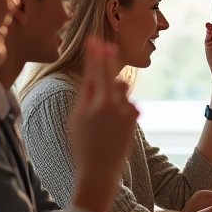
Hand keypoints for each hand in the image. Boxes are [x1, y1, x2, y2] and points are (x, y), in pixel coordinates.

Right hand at [70, 39, 139, 211]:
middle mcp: (112, 105)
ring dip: (114, 89)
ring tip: (104, 109)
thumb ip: (85, 96)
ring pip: (121, 88)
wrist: (100, 170)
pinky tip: (114, 123)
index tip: (93, 41)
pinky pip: (128, 103)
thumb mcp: (77, 119)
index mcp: (95, 103)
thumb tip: (91, 78)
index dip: (94, 56)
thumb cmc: (83, 145)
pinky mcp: (134, 118)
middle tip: (106, 45)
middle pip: (110, 74)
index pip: (94, 72)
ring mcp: (125, 111)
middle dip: (108, 59)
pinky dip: (121, 106)